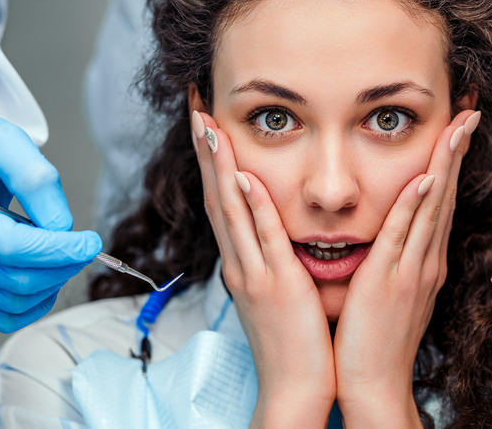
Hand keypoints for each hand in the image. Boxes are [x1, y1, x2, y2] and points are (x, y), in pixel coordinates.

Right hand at [0, 108, 101, 331]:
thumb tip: (62, 228)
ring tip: (65, 256)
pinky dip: (32, 304)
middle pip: (14, 280)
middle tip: (85, 247)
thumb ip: (38, 183)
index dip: (57, 250)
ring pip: (11, 302)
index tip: (91, 243)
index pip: (10, 247)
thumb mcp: (10, 143)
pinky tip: (48, 279)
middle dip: (62, 267)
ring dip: (51, 285)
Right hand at [190, 111, 335, 426]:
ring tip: (209, 125)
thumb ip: (271, 256)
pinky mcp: (276, 286)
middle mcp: (241, 263)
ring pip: (231, 211)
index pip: (222, 199)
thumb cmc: (294, 340)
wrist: (295, 387)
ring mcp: (254, 273)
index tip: (206, 121)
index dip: (212, 159)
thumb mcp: (277, 290)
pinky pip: (263, 240)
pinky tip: (244, 177)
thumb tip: (272, 226)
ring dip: (219, 166)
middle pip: (216, 195)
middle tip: (196, 105)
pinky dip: (252, 207)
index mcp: (243, 262)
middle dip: (205, 149)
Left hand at [333, 109, 477, 426]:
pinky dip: (416, 206)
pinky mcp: (390, 282)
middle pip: (446, 194)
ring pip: (432, 206)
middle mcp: (426, 261)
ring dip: (445, 163)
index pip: (440, 199)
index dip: (449, 161)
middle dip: (457, 150)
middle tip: (470, 110)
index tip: (457, 127)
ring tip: (458, 125)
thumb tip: (396, 236)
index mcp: (424, 261)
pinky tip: (425, 178)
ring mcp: (412, 270)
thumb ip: (396, 260)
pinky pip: (404, 236)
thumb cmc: (375, 340)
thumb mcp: (392, 293)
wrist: (374, 385)